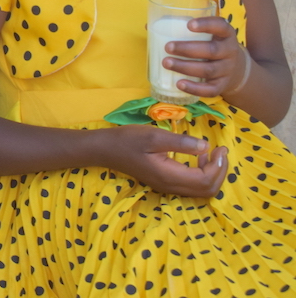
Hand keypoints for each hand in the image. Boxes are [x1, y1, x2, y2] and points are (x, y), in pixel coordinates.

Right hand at [103, 125, 227, 197]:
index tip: (220, 147)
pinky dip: (202, 175)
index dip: (218, 167)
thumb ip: (180, 142)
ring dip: (212, 175)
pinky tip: (198, 158)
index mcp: (169, 176)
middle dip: (219, 173)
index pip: (205, 180)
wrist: (105, 149)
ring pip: (201, 191)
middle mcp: (170, 186)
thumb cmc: (128, 140)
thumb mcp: (153, 136)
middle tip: (221, 152)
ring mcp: (167, 186)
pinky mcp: (165, 183)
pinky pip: (191, 186)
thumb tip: (206, 146)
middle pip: (207, 191)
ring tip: (213, 155)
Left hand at [164, 17, 250, 97]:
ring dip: (185, 67)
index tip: (189, 25)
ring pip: (208, 70)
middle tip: (168, 47)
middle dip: (187, 49)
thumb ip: (181, 28)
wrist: (236, 68)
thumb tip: (149, 26)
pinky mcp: (222, 85)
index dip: (206, 25)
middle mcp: (229, 51)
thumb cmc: (210, 45)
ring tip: (166, 63)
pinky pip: (210, 90)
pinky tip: (179, 84)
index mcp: (225, 34)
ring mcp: (227, 70)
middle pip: (212, 50)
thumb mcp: (205, 34)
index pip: (221, 26)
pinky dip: (194, 88)